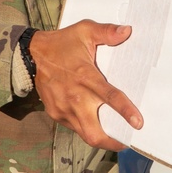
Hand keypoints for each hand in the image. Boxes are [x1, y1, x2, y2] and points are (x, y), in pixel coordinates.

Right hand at [30, 20, 142, 149]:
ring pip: (84, 134)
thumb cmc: (63, 42)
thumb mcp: (85, 30)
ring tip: (115, 136)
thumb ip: (107, 31)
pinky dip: (86, 128)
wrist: (33, 53)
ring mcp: (63, 108)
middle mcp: (74, 97)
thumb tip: (127, 31)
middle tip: (127, 142)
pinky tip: (95, 122)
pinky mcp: (55, 113)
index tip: (138, 123)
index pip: (109, 97)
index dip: (125, 111)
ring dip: (100, 137)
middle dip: (112, 141)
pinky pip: (74, 127)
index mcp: (85, 77)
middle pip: (94, 132)